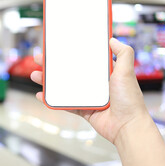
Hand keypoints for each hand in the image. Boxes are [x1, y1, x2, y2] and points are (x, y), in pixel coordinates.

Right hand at [30, 38, 149, 144]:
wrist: (127, 127)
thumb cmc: (129, 99)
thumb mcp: (127, 72)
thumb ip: (123, 53)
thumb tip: (112, 39)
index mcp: (104, 73)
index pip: (84, 59)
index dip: (71, 53)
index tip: (58, 47)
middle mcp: (95, 84)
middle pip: (70, 71)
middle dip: (53, 65)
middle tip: (40, 59)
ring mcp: (88, 97)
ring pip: (64, 87)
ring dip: (49, 81)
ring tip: (35, 75)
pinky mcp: (83, 110)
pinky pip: (64, 104)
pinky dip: (52, 100)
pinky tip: (41, 95)